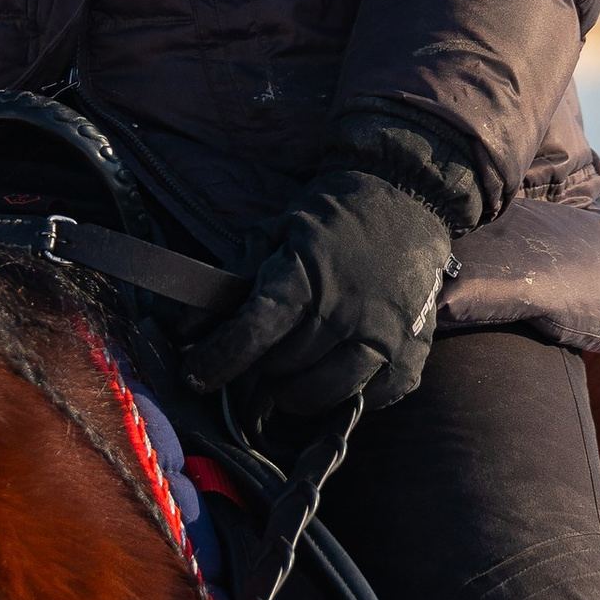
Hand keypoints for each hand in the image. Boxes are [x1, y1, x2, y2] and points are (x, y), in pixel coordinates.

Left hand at [183, 166, 455, 417]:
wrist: (409, 200)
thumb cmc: (333, 218)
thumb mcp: (275, 233)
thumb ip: (235, 279)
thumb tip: (188, 329)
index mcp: (308, 278)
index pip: (254, 333)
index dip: (218, 361)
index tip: (196, 376)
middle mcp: (347, 314)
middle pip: (283, 371)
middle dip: (258, 373)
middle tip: (254, 364)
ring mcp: (384, 339)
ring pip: (324, 395)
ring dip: (296, 392)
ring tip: (288, 376)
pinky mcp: (411, 356)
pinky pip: (369, 399)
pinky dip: (347, 395)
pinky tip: (336, 373)